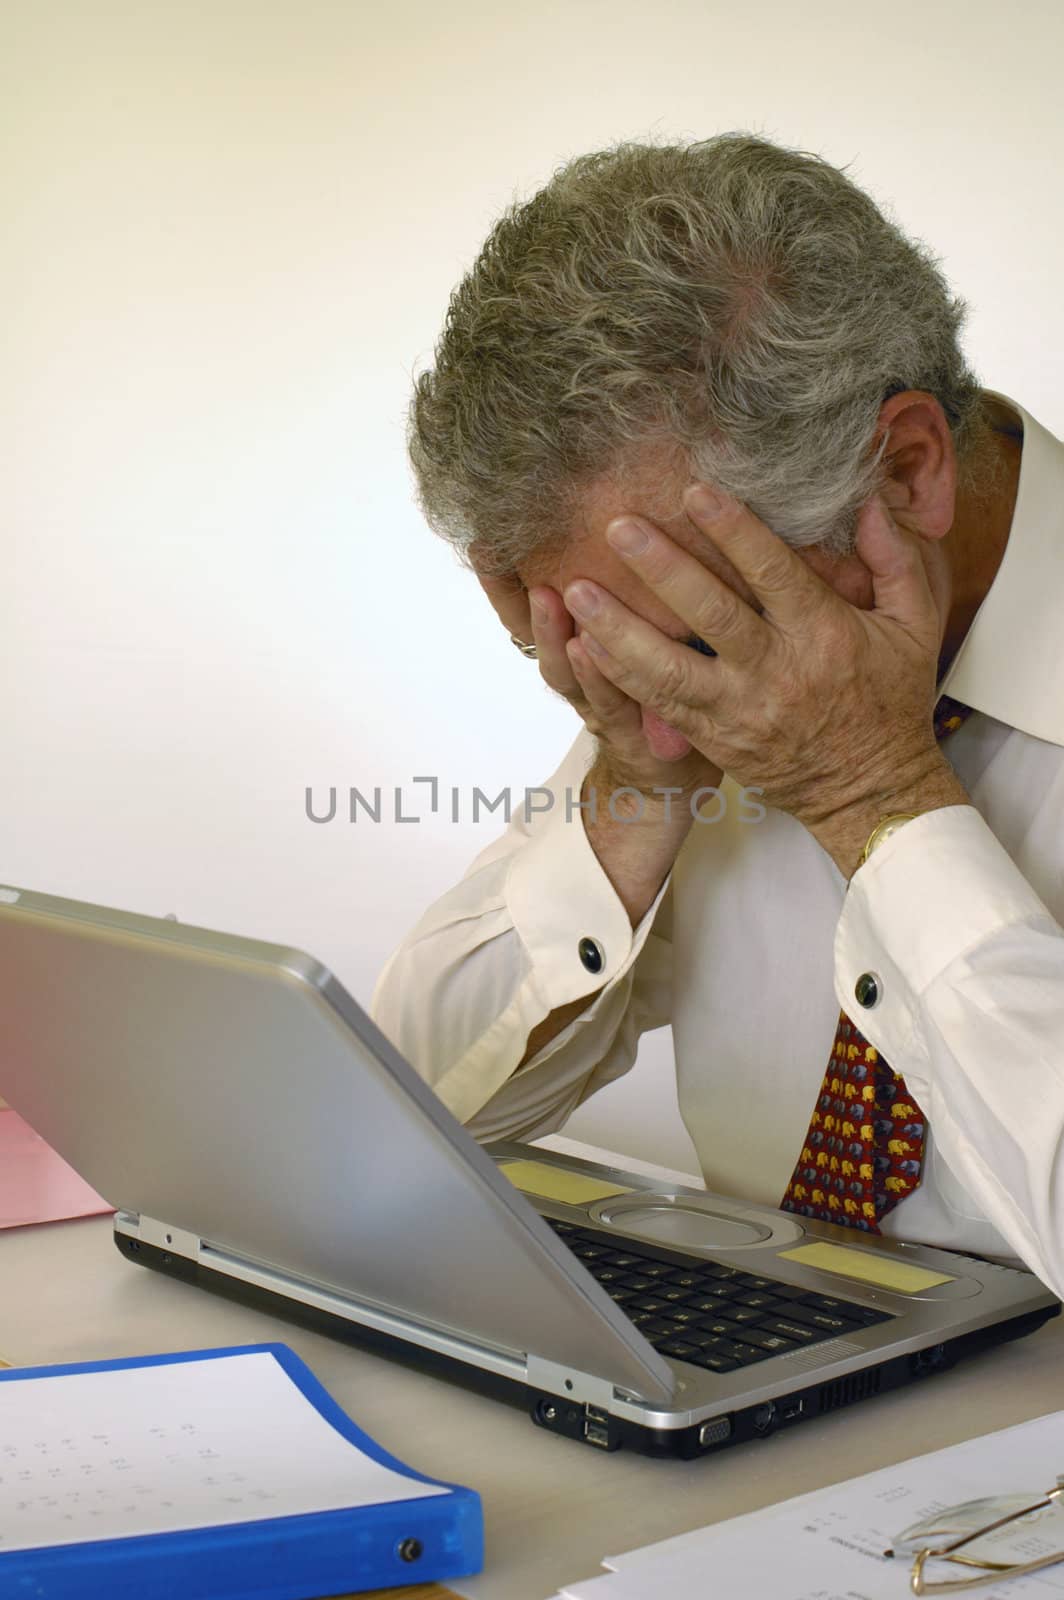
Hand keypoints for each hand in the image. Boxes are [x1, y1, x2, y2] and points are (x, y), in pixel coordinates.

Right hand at [473, 560, 721, 800]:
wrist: (687, 769)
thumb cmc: (668, 689)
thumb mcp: (646, 633)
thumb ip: (631, 593)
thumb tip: (623, 527)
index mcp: (576, 651)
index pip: (527, 614)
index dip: (504, 583)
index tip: (484, 543)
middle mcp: (579, 679)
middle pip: (532, 639)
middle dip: (513, 598)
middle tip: (498, 558)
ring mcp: (601, 708)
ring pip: (564, 671)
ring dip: (551, 633)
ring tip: (545, 595)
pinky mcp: (633, 737)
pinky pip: (609, 704)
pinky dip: (595, 675)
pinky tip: (587, 647)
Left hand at [559, 488, 967, 871]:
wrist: (870, 790)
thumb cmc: (889, 701)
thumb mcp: (914, 627)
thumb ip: (896, 560)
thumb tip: (872, 503)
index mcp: (823, 635)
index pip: (772, 574)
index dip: (734, 531)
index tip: (695, 491)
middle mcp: (775, 672)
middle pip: (711, 614)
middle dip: (661, 568)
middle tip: (617, 527)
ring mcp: (738, 710)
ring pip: (668, 667)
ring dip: (618, 627)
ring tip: (575, 590)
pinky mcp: (713, 739)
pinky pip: (659, 705)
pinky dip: (619, 675)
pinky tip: (583, 645)